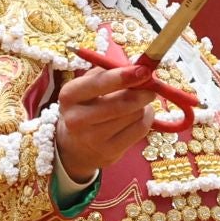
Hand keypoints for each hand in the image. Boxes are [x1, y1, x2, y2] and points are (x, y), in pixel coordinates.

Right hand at [53, 65, 159, 180]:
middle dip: (142, 92)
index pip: (99, 83)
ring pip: (134, 115)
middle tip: (150, 86)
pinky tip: (140, 115)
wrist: (75, 146)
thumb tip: (137, 67)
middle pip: (121, 103)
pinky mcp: (109, 152)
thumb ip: (108, 73)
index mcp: (69, 95)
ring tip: (140, 102)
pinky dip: (147, 119)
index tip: (144, 70)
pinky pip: (139, 130)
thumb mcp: (86, 86)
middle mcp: (76, 119)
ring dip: (144, 105)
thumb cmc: (86, 107)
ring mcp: (92, 138)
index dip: (124, 76)